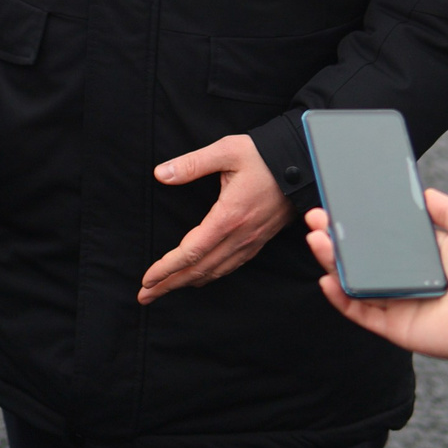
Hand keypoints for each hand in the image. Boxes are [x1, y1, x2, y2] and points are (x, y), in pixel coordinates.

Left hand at [141, 134, 292, 303]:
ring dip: (187, 283)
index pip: (191, 252)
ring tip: (165, 290)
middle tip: (145, 296)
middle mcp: (240, 235)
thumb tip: (161, 174)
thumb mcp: (226, 151)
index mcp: (228, 216)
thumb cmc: (264, 155)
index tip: (147, 279)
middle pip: (199, 270)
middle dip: (170, 284)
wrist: (302, 163)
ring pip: (215, 272)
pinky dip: (210, 276)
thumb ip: (192, 164)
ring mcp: (251, 241)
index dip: (166, 268)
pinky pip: (231, 266)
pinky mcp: (259, 241)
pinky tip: (199, 278)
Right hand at [305, 188, 447, 362]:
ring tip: (317, 240)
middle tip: (317, 219)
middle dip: (336, 238)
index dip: (358, 222)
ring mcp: (398, 301)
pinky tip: (328, 279)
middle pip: (361, 257)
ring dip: (333, 262)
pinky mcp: (395, 325)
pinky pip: (360, 312)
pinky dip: (341, 298)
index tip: (338, 204)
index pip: (381, 236)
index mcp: (421, 254)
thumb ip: (444, 208)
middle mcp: (406, 277)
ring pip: (355, 281)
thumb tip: (421, 191)